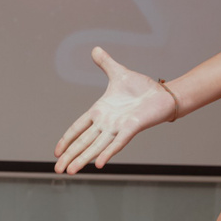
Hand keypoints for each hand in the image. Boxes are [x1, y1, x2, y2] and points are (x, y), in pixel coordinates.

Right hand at [54, 47, 178, 173]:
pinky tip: (98, 164)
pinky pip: (117, 142)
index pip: (78, 128)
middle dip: (70, 156)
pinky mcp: (131, 128)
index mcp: (100, 111)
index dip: (67, 139)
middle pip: (83, 142)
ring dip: (83, 159)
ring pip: (96, 146)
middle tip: (57, 170)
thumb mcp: (118, 73)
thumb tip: (95, 49)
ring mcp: (118, 127)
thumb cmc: (142, 87)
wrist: (163, 94)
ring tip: (70, 172)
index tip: (56, 152)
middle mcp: (106, 123)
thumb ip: (105, 63)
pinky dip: (107, 153)